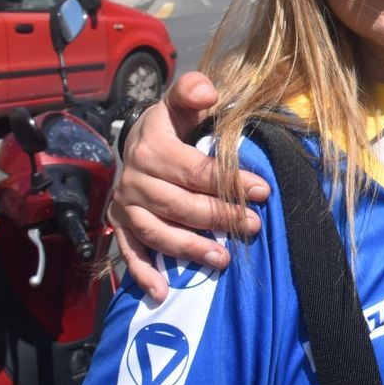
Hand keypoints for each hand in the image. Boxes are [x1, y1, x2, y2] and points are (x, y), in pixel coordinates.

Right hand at [109, 71, 268, 301]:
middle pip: (179, 205)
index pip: (195, 170)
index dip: (229, 182)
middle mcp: (133, 179)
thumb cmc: (171, 126)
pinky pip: (130, 252)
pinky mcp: (120, 226)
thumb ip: (191, 92)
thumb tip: (207, 91)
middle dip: (219, 217)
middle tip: (253, 226)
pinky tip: (162, 293)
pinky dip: (143, 274)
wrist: (137, 141)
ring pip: (158, 232)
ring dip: (189, 249)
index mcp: (151, 148)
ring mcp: (125, 206)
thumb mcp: (179, 103)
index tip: (263, 191)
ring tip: (224, 258)